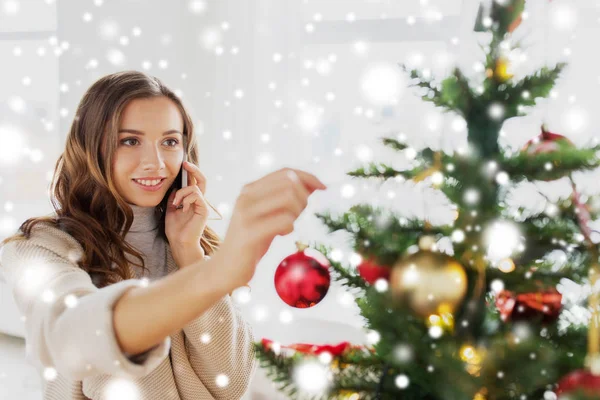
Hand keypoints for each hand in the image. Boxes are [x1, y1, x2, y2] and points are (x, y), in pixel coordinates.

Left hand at [165, 161, 208, 259]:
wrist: (179, 242)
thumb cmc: (175, 229)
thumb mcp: (170, 209)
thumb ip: (174, 197)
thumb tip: (175, 187)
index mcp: (192, 200)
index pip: (194, 182)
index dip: (190, 172)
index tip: (182, 165)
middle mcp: (199, 201)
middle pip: (202, 180)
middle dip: (194, 169)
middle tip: (185, 164)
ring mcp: (202, 205)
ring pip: (195, 188)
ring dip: (182, 193)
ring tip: (175, 203)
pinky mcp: (204, 210)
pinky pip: (196, 195)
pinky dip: (186, 199)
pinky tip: (181, 207)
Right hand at [212, 168, 326, 289]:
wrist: (226, 268)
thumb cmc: (253, 241)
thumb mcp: (270, 215)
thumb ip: (287, 199)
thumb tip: (314, 184)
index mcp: (251, 189)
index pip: (286, 172)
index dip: (308, 177)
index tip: (323, 188)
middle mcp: (246, 196)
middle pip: (290, 182)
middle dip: (303, 198)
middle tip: (297, 216)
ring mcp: (246, 214)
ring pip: (289, 198)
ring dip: (298, 212)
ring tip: (288, 225)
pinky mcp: (249, 233)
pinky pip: (284, 220)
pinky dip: (290, 226)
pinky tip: (282, 234)